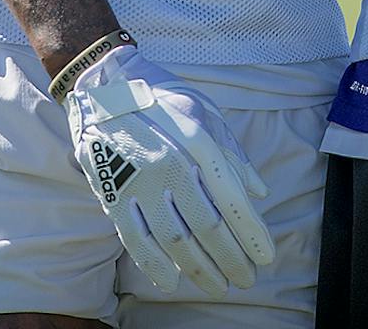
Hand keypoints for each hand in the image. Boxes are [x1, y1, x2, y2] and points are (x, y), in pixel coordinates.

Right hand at [63, 45, 272, 295]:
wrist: (102, 83)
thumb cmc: (160, 98)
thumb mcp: (204, 111)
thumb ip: (232, 153)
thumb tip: (259, 191)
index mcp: (197, 141)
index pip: (232, 198)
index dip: (251, 233)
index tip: (266, 257)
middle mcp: (170, 162)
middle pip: (207, 225)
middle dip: (231, 258)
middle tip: (246, 278)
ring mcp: (138, 179)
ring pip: (175, 239)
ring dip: (200, 269)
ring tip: (218, 285)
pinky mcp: (111, 191)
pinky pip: (134, 238)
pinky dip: (154, 265)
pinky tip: (172, 280)